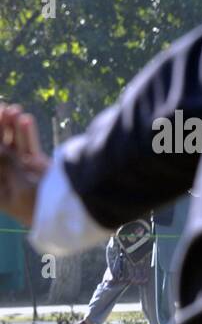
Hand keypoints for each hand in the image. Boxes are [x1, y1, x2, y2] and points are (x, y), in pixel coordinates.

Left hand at [0, 104, 49, 226]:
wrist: (72, 215)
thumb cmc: (42, 207)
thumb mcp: (20, 184)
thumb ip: (6, 162)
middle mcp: (6, 179)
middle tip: (0, 109)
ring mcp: (22, 171)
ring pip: (13, 145)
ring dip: (11, 128)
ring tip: (12, 109)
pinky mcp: (38, 167)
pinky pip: (29, 147)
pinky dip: (27, 134)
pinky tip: (25, 119)